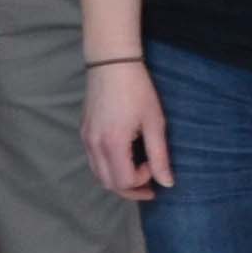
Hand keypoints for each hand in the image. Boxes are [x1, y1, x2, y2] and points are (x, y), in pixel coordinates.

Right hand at [81, 61, 171, 199]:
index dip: (142, 179)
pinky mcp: (83, 131)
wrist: (111, 63)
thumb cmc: (137, 90)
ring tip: (136, 174)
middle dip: (129, 189)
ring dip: (117, 180)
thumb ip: (159, 156)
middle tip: (149, 186)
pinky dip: (108, 168)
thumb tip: (167, 183)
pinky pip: (93, 161)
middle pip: (108, 184)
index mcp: (112, 143)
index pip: (124, 180)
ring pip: (98, 174)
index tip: (154, 163)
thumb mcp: (154, 122)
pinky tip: (123, 158)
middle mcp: (94, 144)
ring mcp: (85, 138)